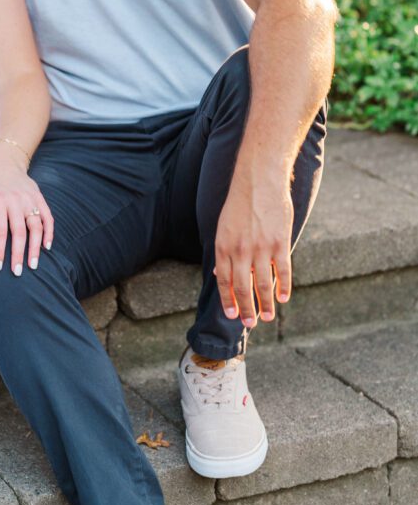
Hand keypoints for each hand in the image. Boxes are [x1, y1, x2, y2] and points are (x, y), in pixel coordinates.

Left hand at [0, 153, 52, 275]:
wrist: (6, 164)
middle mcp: (15, 200)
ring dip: (36, 247)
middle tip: (17, 272)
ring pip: (36, 226)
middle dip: (18, 254)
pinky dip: (49, 233)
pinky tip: (47, 247)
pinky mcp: (39, 198)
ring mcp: (30, 199)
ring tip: (33, 265)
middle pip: (19, 231)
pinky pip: (48, 217)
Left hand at [214, 170, 292, 327]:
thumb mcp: (223, 226)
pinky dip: (283, 287)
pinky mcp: (280, 243)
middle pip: (243, 288)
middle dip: (246, 309)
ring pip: (262, 284)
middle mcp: (240, 250)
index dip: (228, 300)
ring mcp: (260, 248)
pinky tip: (283, 297)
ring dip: (265, 304)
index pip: (224, 281)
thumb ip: (224, 252)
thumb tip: (220, 274)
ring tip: (268, 317)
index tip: (232, 315)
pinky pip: (282, 271)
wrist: (259, 181)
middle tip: (250, 323)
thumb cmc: (240, 202)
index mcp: (223, 246)